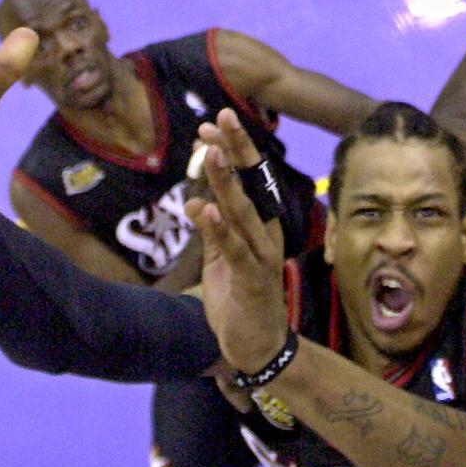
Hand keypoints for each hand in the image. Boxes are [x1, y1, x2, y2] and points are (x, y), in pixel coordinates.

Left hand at [185, 108, 287, 374]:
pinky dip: (218, 229)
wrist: (258, 348)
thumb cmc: (241, 302)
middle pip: (252, 185)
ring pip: (243, 212)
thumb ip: (213, 231)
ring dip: (227, 182)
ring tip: (214, 153)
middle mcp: (266, 235)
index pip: (250, 181)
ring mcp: (262, 257)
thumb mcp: (222, 260)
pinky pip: (234, 250)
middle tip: (221, 118)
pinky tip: (203, 208)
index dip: (234, 151)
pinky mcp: (252, 280)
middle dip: (236, 151)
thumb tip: (199, 199)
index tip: (214, 124)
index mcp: (260, 228)